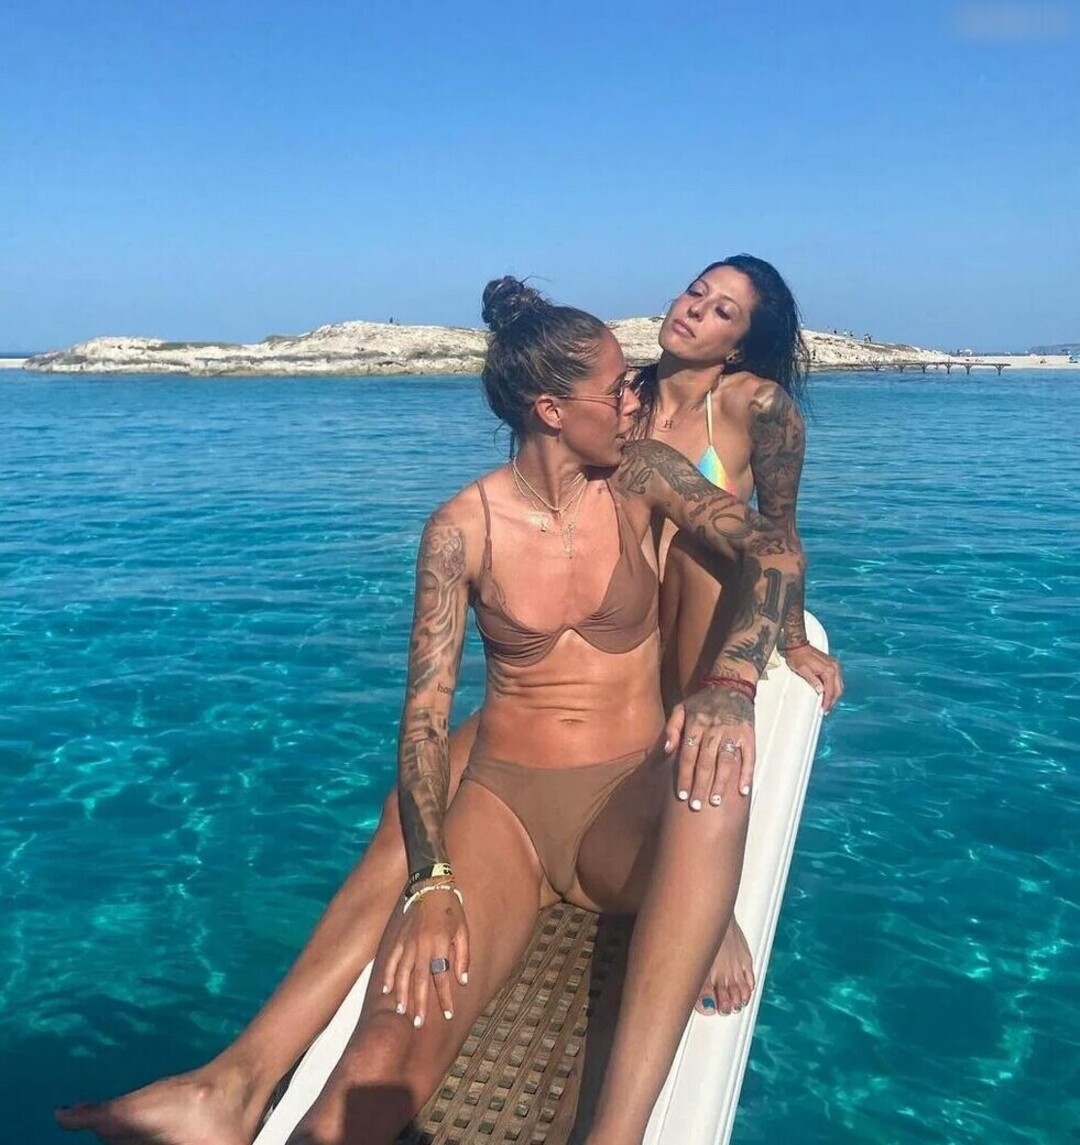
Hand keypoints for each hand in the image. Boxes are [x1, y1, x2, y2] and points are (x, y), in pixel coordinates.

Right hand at [381, 887, 469, 1027]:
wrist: (431, 885)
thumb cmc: (451, 909)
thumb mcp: (464, 930)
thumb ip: (464, 956)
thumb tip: (463, 981)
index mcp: (441, 944)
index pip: (442, 977)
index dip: (445, 997)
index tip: (448, 1014)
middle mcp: (422, 946)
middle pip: (420, 980)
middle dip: (419, 1004)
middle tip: (418, 1024)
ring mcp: (408, 942)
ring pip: (403, 974)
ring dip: (402, 995)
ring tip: (402, 1012)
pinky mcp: (399, 938)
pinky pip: (392, 960)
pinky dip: (389, 976)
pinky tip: (386, 991)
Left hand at [663, 686, 754, 809]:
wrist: (731, 684)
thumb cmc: (702, 701)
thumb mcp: (681, 707)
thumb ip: (671, 728)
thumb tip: (667, 750)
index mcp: (696, 724)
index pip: (688, 755)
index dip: (684, 776)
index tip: (682, 795)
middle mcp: (714, 729)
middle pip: (706, 762)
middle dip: (700, 786)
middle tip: (696, 806)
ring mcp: (732, 732)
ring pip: (726, 762)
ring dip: (721, 783)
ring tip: (715, 801)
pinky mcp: (748, 734)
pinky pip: (749, 757)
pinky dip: (746, 774)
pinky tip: (742, 791)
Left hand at [784, 644, 843, 712]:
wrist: (797, 645)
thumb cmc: (798, 657)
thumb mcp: (803, 671)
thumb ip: (813, 681)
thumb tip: (820, 691)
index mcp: (828, 670)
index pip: (830, 690)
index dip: (827, 702)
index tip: (823, 710)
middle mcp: (834, 667)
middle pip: (838, 689)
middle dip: (832, 701)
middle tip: (825, 710)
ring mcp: (834, 665)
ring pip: (839, 685)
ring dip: (834, 695)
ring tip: (827, 704)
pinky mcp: (832, 665)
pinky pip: (836, 680)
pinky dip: (833, 688)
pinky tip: (828, 693)